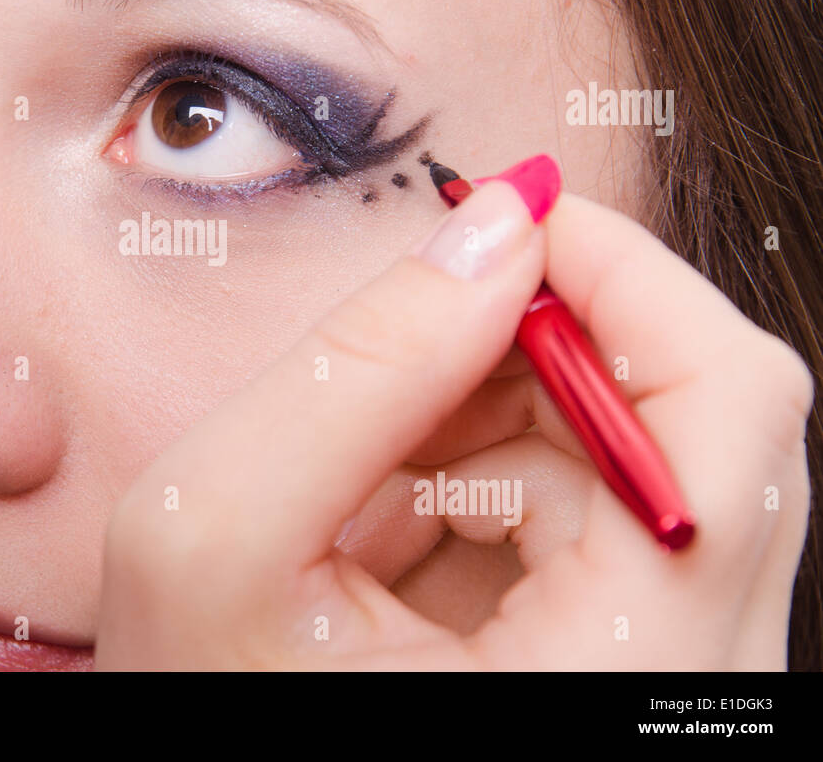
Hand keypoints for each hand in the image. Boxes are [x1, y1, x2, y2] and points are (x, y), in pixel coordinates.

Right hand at [95, 160, 812, 669]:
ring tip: (376, 468)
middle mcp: (674, 692)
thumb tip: (496, 229)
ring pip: (651, 468)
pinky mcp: (627, 666)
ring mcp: (660, 681)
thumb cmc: (196, 709)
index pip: (732, 414)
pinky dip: (507, 479)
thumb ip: (354, 370)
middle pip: (701, 428)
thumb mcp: (209, 535)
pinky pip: (614, 521)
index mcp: (602, 679)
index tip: (518, 220)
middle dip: (542, 352)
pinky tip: (403, 514)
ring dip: (509, 421)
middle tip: (410, 343)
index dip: (634, 280)